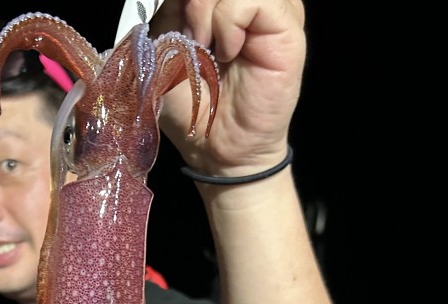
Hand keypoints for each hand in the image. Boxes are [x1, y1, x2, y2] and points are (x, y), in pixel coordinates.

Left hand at [151, 0, 305, 175]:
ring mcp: (270, 11)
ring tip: (203, 46)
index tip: (174, 18)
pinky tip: (226, 52)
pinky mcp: (286, 28)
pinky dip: (229, 22)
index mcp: (217, 3)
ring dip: (206, 8)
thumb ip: (168, 12)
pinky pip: (256, 1)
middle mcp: (247, 2)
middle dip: (193, 1)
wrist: (214, 146)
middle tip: (186, 36)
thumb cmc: (189, 104)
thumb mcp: (161, 49)